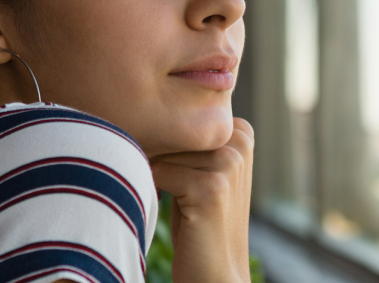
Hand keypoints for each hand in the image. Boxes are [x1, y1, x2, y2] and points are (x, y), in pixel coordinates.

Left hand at [150, 118, 253, 281]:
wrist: (215, 268)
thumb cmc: (197, 217)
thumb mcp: (199, 168)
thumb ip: (187, 138)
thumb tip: (137, 110)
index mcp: (241, 131)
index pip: (180, 118)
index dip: (167, 144)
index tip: (178, 171)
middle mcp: (240, 141)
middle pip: (171, 133)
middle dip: (159, 158)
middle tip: (175, 190)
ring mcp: (229, 163)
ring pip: (163, 152)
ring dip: (158, 177)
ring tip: (181, 203)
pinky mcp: (213, 186)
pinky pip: (159, 173)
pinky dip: (157, 192)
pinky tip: (181, 213)